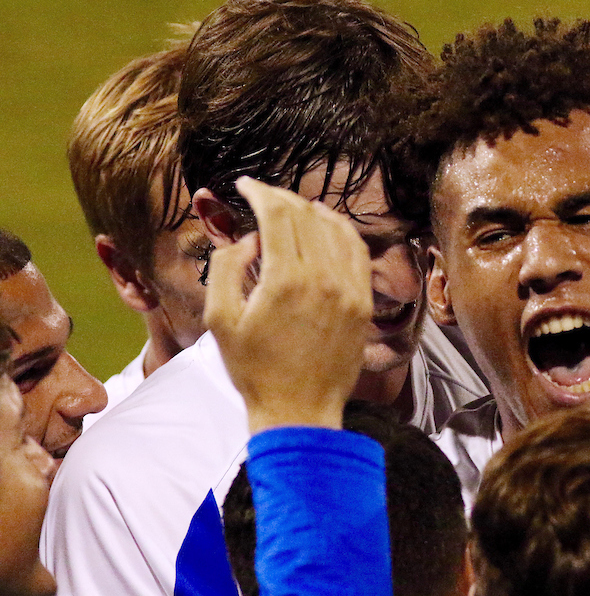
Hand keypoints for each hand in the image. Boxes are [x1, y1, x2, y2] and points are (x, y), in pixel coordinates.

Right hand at [204, 177, 371, 432]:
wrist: (298, 411)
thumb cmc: (254, 371)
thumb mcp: (220, 319)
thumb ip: (227, 267)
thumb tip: (251, 238)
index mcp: (287, 280)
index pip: (278, 215)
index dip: (260, 192)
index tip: (245, 184)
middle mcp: (324, 279)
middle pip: (306, 217)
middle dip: (281, 198)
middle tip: (262, 195)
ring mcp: (349, 291)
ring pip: (335, 229)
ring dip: (311, 210)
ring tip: (291, 206)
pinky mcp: (363, 304)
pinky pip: (357, 253)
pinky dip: (342, 231)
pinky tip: (327, 226)